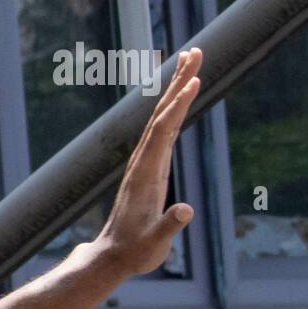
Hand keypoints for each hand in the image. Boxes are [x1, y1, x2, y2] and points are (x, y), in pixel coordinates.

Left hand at [91, 47, 201, 277]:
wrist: (112, 257)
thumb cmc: (135, 252)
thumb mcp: (155, 244)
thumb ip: (169, 226)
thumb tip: (185, 211)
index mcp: (146, 174)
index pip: (163, 131)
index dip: (178, 106)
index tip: (194, 81)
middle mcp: (143, 162)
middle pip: (161, 114)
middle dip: (178, 83)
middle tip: (196, 51)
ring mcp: (145, 163)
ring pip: (161, 118)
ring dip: (175, 90)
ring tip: (191, 62)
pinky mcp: (149, 168)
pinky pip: (163, 131)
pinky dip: (174, 110)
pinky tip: (182, 98)